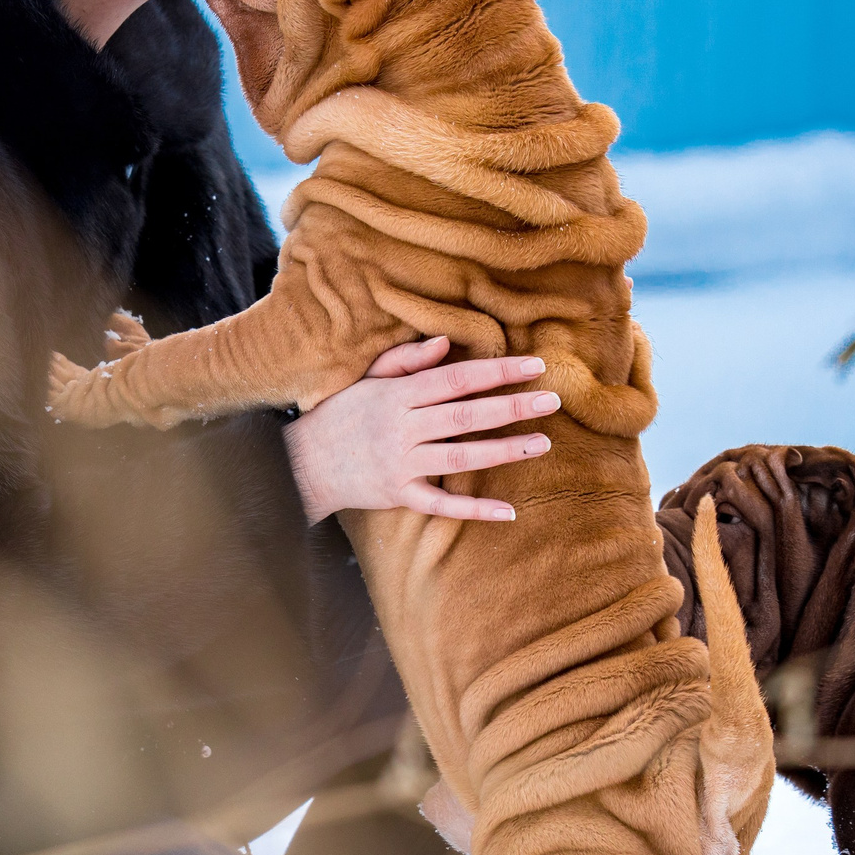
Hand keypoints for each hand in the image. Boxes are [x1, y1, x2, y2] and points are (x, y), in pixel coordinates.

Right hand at [283, 337, 557, 523]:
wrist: (302, 463)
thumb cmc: (341, 413)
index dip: (497, 372)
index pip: (457, 379)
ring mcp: (401, 464)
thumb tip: (447, 344)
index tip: (534, 365)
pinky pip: (442, 505)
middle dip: (511, 407)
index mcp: (398, 394)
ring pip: (461, 458)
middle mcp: (402, 428)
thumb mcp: (367, 378)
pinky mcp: (399, 495)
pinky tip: (508, 511)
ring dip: (504, 451)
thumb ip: (407, 360)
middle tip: (552, 400)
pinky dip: (474, 510)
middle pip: (466, 417)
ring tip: (543, 443)